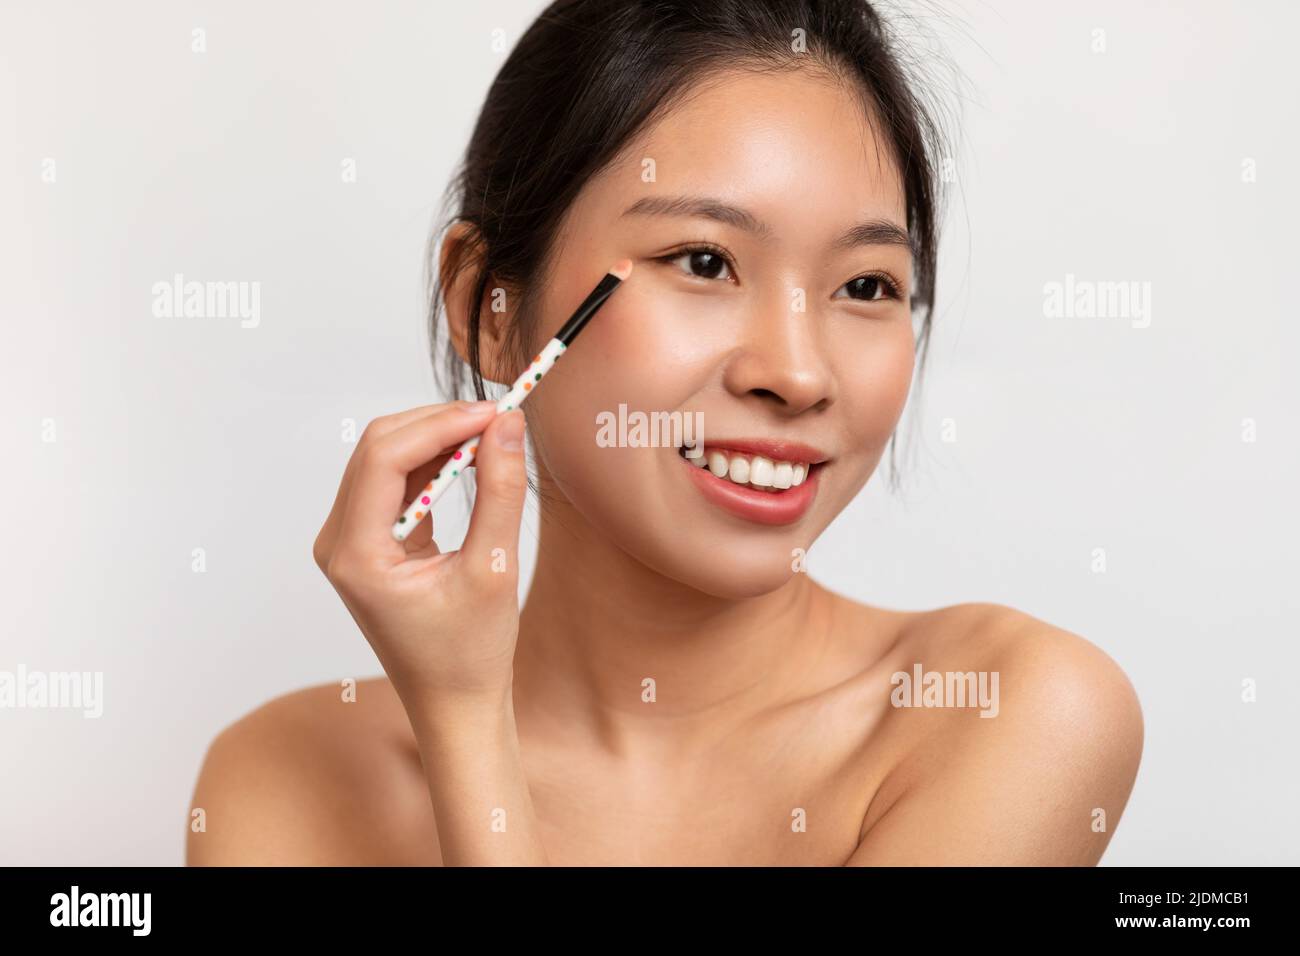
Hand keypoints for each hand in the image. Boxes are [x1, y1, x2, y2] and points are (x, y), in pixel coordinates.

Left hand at [313, 401, 527, 718]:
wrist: (454, 706)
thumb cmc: (471, 654)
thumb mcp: (494, 570)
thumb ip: (501, 492)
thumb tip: (509, 425)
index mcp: (356, 554)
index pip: (386, 457)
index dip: (441, 424)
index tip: (495, 412)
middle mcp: (338, 543)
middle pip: (380, 448)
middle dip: (439, 424)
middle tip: (501, 418)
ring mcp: (348, 543)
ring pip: (386, 458)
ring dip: (437, 440)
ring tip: (494, 437)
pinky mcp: (368, 542)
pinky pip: (395, 483)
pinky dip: (433, 464)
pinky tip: (473, 461)